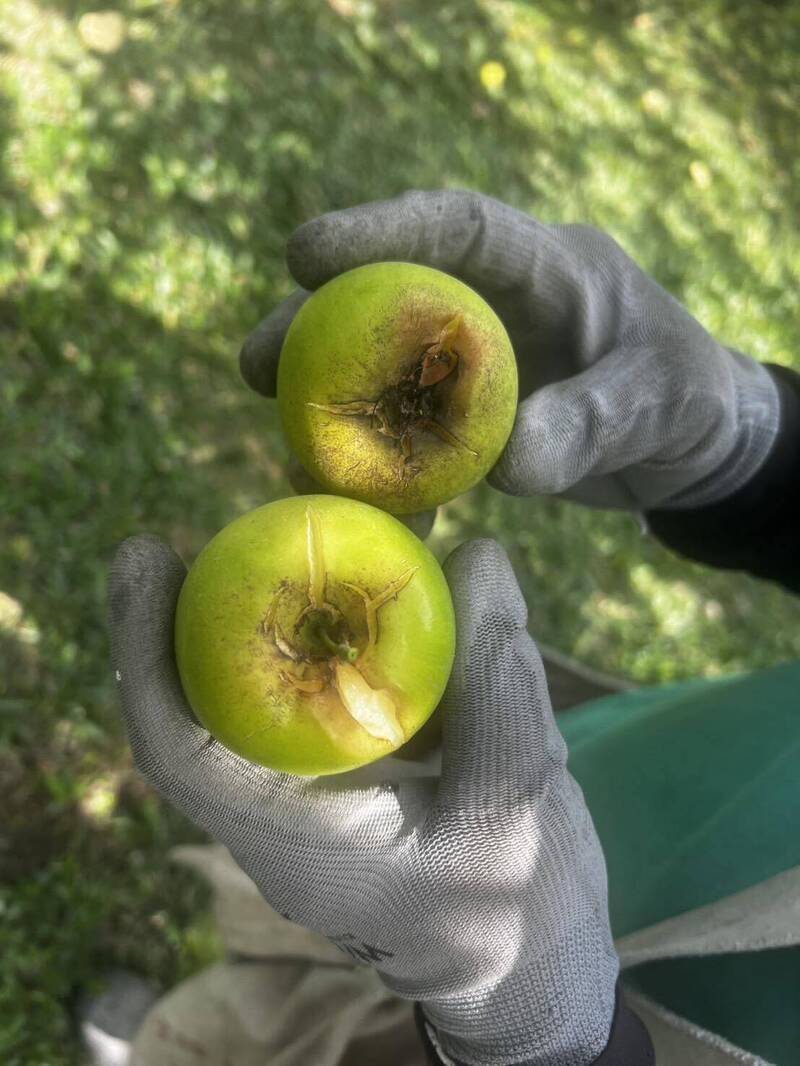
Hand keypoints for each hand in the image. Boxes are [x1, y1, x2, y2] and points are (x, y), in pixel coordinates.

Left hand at [109, 535, 617, 1064]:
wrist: (532, 960)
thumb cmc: (519, 908)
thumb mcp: (516, 797)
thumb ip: (499, 682)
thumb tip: (478, 555)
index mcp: (295, 840)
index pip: (181, 748)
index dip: (147, 651)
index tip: (148, 558)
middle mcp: (285, 812)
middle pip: (211, 703)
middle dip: (210, 605)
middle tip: (236, 518)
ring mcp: (316, 793)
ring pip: (266, 691)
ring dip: (278, 609)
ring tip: (307, 524)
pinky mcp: (351, 772)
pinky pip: (321, 691)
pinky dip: (336, 630)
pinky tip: (368, 577)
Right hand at [241, 189, 778, 510]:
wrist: (692, 446)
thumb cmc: (686, 401)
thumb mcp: (658, 405)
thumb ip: (591, 423)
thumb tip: (508, 465)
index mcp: (549, 268)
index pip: (460, 226)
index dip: (382, 229)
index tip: (303, 251)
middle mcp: (497, 306)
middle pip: (392, 298)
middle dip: (318, 325)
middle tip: (253, 364)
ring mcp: (476, 362)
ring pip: (385, 370)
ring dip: (333, 404)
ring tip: (290, 448)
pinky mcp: (468, 416)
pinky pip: (410, 434)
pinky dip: (383, 468)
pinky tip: (358, 501)